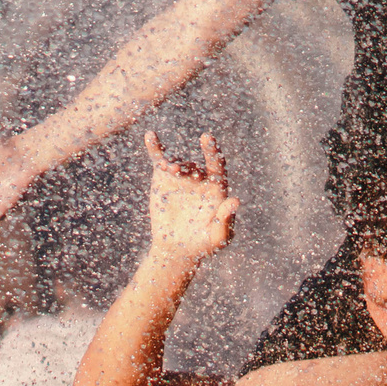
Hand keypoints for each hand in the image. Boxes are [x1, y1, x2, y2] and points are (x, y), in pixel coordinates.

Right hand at [144, 132, 236, 265]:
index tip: (207, 139)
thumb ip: (226, 220)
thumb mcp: (218, 237)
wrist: (177, 249)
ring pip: (176, 164)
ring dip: (172, 164)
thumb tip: (236, 200)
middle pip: (194, 167)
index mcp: (216, 187)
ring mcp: (181, 177)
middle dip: (187, 168)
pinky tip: (150, 136)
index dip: (213, 151)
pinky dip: (155, 148)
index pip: (217, 165)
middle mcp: (200, 178)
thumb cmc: (204, 244)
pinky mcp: (163, 179)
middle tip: (178, 171)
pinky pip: (159, 161)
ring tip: (169, 169)